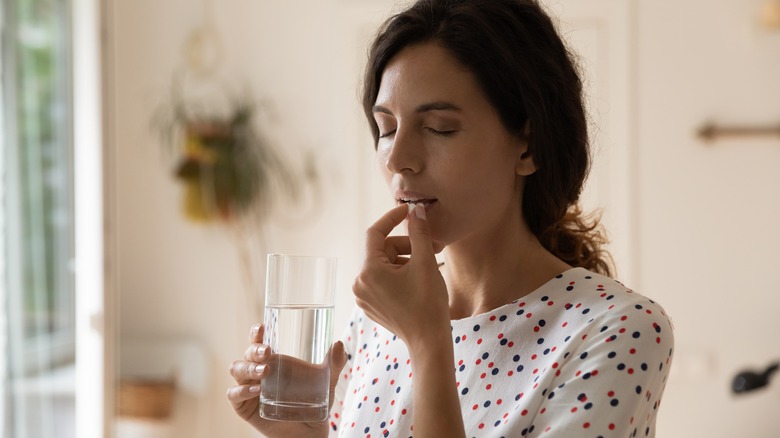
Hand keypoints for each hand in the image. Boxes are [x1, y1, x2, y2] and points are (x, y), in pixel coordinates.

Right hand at [227, 323, 346, 436]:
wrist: (309, 431)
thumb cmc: (314, 402)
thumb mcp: (327, 381)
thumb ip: (334, 364)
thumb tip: (339, 344)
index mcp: (273, 360)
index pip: (259, 342)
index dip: (256, 333)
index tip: (261, 327)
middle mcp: (258, 371)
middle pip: (247, 353)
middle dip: (254, 350)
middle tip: (268, 352)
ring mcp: (249, 388)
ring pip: (236, 370)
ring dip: (247, 368)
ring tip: (264, 372)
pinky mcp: (244, 407)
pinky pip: (234, 395)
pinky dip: (241, 390)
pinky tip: (256, 390)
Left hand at [352, 203, 448, 348]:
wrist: (429, 342)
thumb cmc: (428, 303)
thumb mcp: (425, 263)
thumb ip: (419, 233)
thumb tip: (416, 211)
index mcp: (368, 271)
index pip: (375, 233)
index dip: (392, 218)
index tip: (409, 211)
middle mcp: (360, 283)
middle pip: (382, 250)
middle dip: (408, 245)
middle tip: (434, 246)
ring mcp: (364, 296)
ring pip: (384, 265)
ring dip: (406, 260)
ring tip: (430, 265)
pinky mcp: (372, 305)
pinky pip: (383, 280)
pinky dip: (399, 274)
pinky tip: (419, 279)